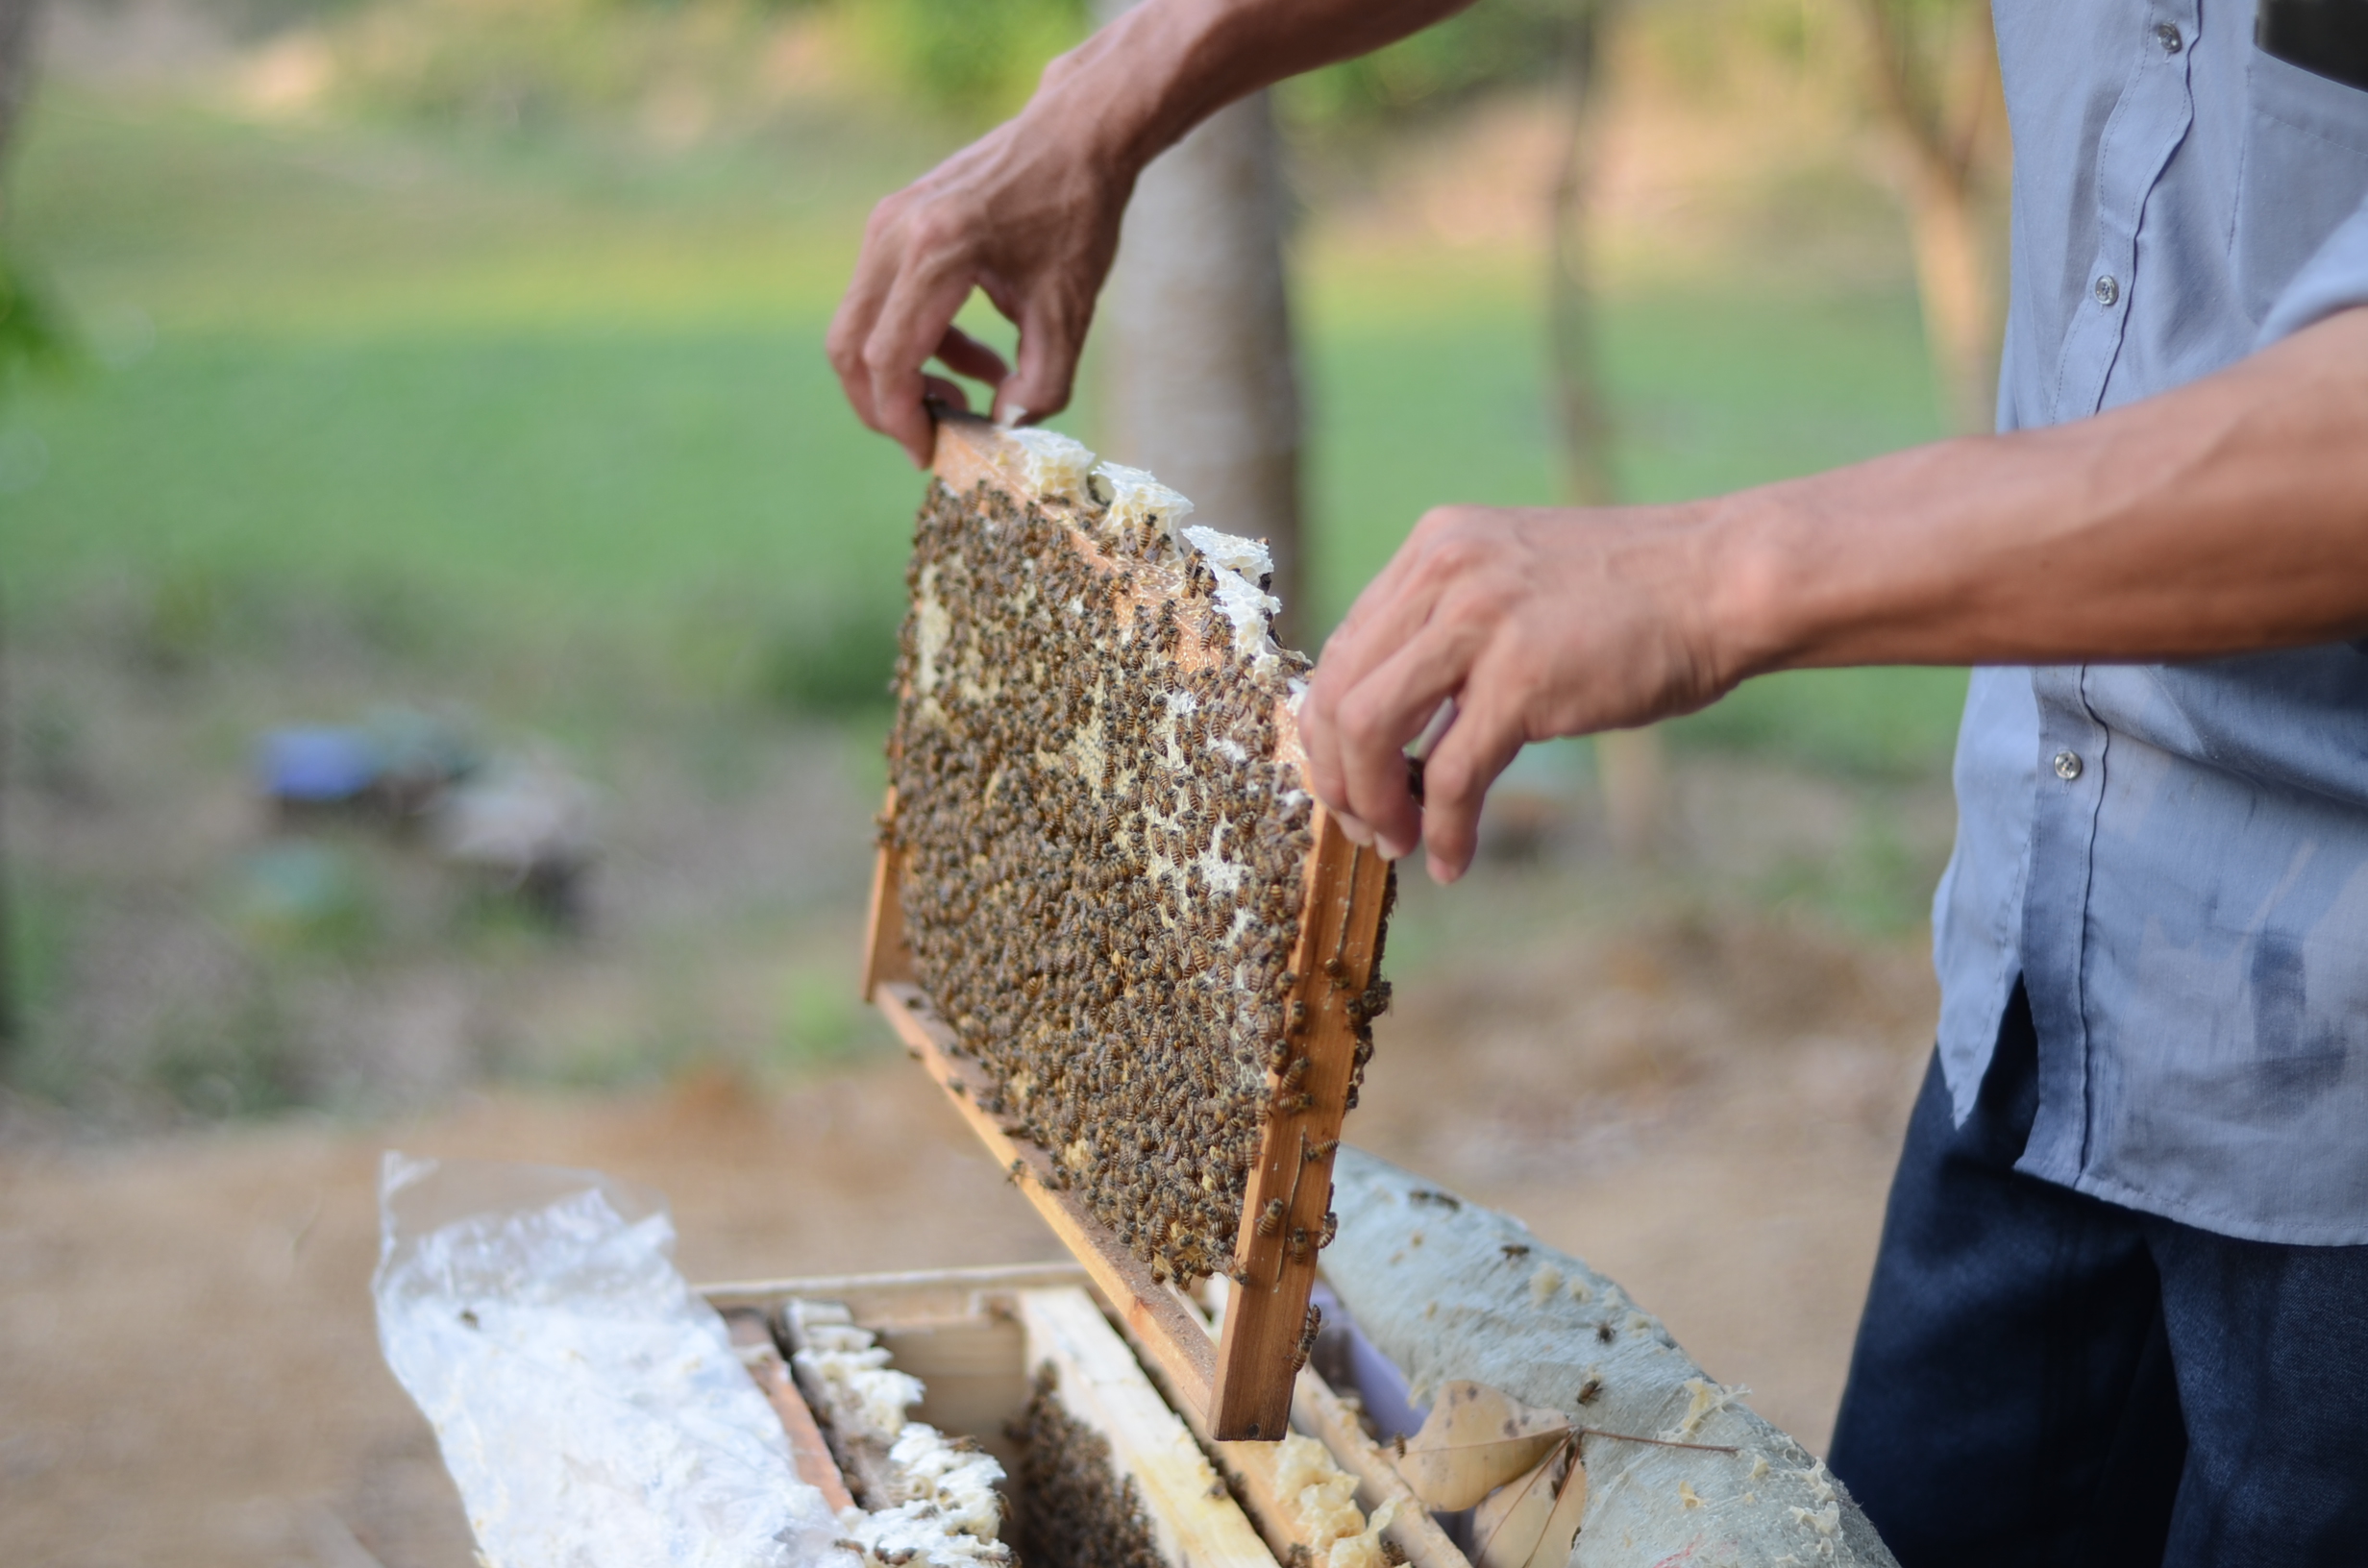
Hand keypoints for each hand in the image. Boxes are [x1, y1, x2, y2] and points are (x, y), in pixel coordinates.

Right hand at [826, 75, 1135, 465]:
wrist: (1075, 135)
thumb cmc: (1077, 216)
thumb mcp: (1069, 313)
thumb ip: (1040, 385)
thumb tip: (1003, 430)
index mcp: (936, 253)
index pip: (888, 360)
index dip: (902, 419)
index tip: (932, 454)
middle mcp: (896, 233)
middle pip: (849, 346)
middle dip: (882, 406)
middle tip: (930, 438)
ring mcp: (887, 223)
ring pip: (859, 325)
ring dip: (903, 375)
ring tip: (966, 398)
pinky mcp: (893, 222)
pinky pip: (882, 300)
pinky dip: (916, 342)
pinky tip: (975, 360)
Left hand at [1298, 502, 1739, 883]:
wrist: (1723, 580)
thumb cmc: (1631, 594)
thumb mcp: (1515, 578)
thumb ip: (1450, 624)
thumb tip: (1390, 711)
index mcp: (1435, 546)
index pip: (1342, 647)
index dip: (1329, 728)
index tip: (1347, 778)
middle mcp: (1443, 573)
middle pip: (1338, 692)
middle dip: (1337, 774)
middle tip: (1362, 823)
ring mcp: (1481, 623)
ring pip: (1370, 730)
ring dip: (1372, 803)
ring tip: (1397, 841)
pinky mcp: (1523, 680)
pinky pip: (1451, 775)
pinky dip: (1444, 830)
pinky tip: (1453, 860)